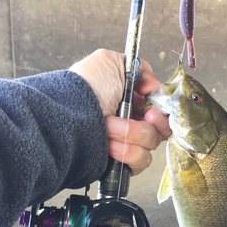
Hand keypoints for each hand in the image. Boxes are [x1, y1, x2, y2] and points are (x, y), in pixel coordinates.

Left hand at [70, 49, 170, 174]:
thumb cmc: (83, 90)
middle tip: (134, 116)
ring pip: (150, 145)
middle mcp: (130, 121)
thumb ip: (138, 69)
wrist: (65, 120)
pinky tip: (109, 145)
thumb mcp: (109, 62)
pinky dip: (126, 152)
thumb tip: (154, 84)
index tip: (152, 109)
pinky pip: (140, 161)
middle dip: (150, 123)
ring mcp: (127, 143)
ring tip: (108, 127)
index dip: (161, 110)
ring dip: (130, 134)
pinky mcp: (122, 163)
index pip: (161, 109)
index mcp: (130, 100)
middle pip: (160, 129)